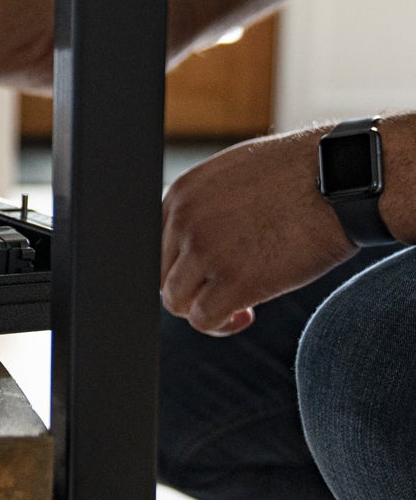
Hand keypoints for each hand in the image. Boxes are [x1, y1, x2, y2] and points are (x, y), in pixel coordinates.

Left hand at [160, 128, 356, 335]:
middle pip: (162, 275)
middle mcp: (184, 221)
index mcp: (181, 194)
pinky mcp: (234, 281)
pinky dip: (220, 325)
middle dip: (190, 288)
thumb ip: (205, 204)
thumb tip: (193, 239)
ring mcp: (205, 251)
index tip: (205, 271)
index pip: (155, 245)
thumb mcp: (234, 175)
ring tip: (235, 305)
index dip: (179, 264)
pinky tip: (245, 315)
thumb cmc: (300, 174)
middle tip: (223, 290)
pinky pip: (203, 319)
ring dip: (202, 308)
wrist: (345, 180)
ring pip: (176, 301)